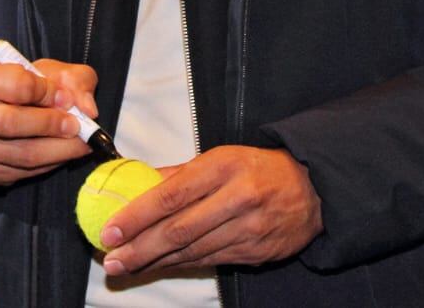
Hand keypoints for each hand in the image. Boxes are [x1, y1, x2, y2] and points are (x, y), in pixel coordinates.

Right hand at [0, 56, 98, 184]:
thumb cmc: (23, 86)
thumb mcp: (47, 71)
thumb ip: (73, 80)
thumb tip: (88, 109)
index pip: (16, 84)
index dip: (47, 92)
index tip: (67, 98)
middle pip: (10, 122)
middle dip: (51, 125)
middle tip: (77, 126)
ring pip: (20, 153)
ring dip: (58, 150)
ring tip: (81, 143)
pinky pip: (22, 173)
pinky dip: (49, 165)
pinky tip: (63, 154)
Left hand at [99, 145, 322, 274]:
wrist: (313, 189)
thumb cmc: (260, 168)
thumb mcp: (221, 157)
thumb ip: (180, 173)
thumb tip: (140, 182)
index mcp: (222, 167)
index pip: (171, 195)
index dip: (137, 216)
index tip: (111, 230)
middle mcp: (235, 198)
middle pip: (178, 230)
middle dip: (140, 247)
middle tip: (111, 259)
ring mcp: (247, 229)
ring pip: (192, 251)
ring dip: (155, 261)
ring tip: (126, 265)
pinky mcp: (255, 252)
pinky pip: (210, 261)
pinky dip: (181, 264)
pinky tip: (160, 266)